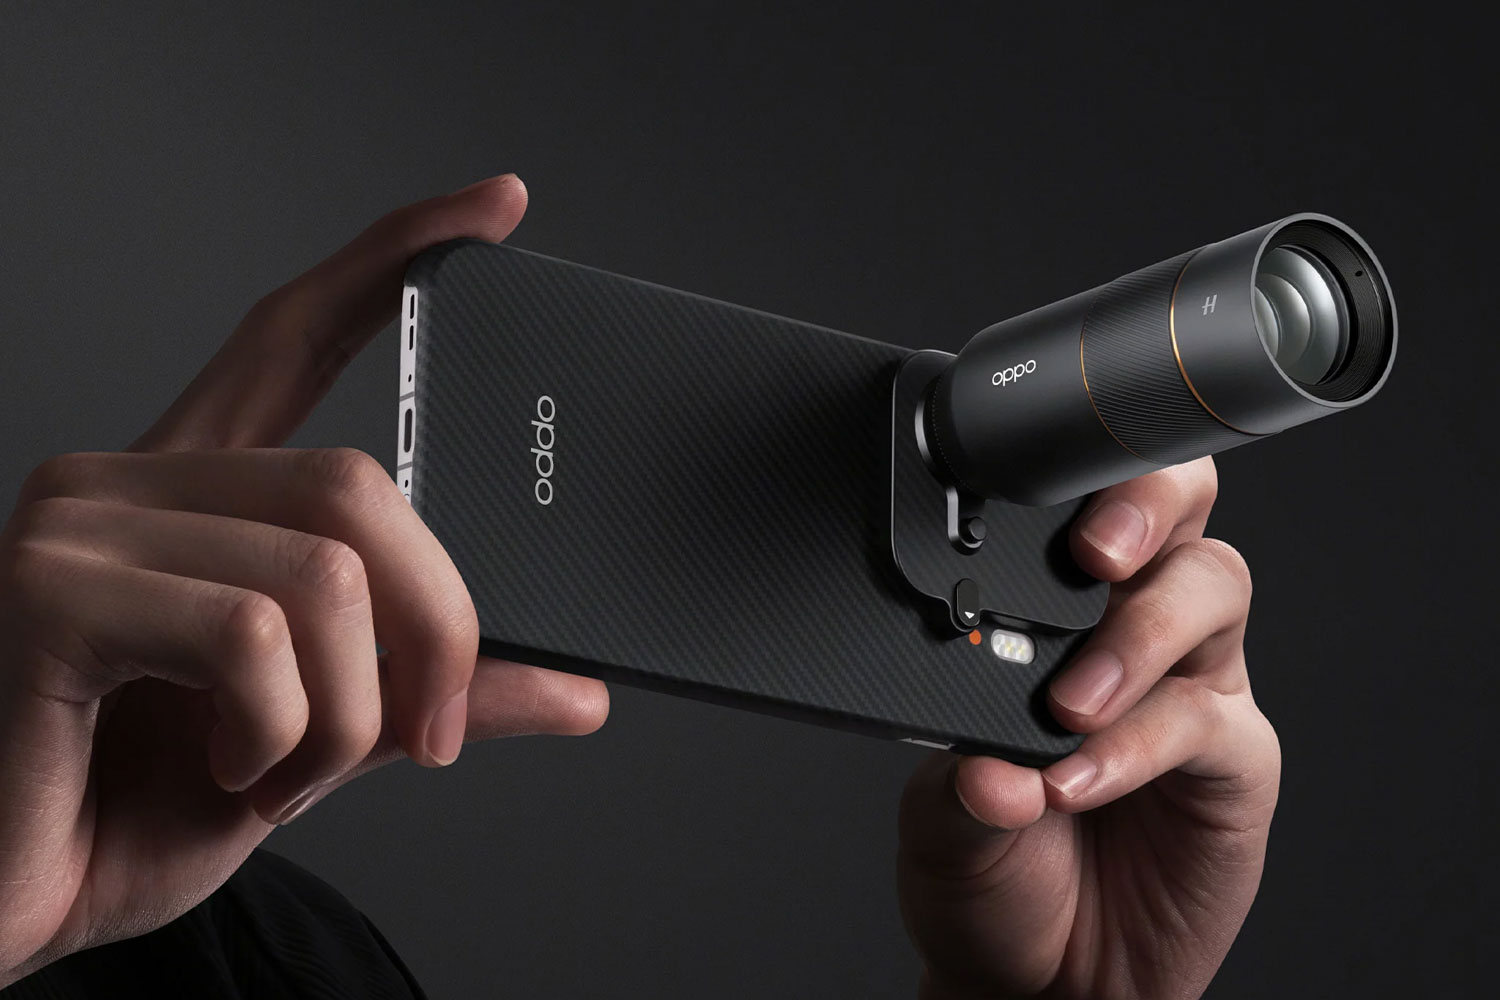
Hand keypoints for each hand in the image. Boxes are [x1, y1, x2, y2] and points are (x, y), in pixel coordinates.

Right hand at [0, 175, 609, 985]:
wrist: (6, 912)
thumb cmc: (133, 813)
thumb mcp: (322, 739)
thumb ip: (433, 689)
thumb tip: (576, 685)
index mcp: (197, 495)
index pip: (299, 331)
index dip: (397, 255)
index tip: (496, 205)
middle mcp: (131, 481)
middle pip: (365, 484)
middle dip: (436, 625)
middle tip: (425, 734)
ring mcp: (81, 525)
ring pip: (328, 567)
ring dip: (350, 710)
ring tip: (281, 773)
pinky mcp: (52, 591)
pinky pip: (255, 631)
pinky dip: (282, 733)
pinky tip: (228, 773)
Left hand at [897, 459, 1278, 999]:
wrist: (1040, 978)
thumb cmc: (991, 872)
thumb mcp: (938, 818)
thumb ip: (958, 778)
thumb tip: (983, 754)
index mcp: (1055, 609)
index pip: (1079, 506)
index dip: (1073, 479)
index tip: (1022, 488)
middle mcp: (1136, 627)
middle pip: (1178, 508)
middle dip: (1143, 504)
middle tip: (1094, 554)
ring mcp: (1193, 683)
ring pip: (1210, 589)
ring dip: (1138, 635)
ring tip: (1069, 705)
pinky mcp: (1235, 760)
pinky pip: (1203, 721)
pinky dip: (1138, 743)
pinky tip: (1078, 780)